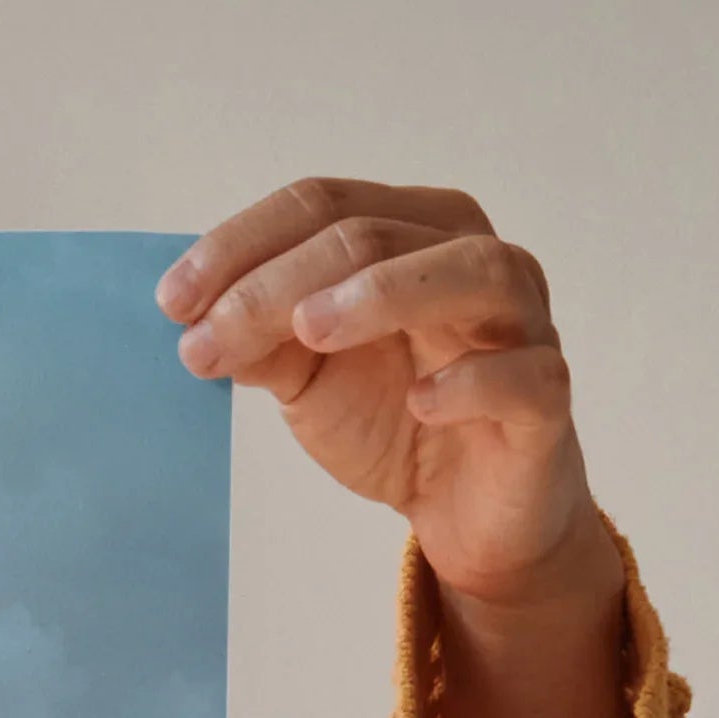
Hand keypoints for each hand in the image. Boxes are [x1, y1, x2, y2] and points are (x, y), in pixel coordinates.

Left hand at [164, 178, 647, 717]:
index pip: (324, 205)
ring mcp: (522, 324)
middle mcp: (473, 258)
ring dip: (383, 293)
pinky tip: (420, 400)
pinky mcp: (546, 399)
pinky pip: (524, 374)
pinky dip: (472, 381)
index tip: (172, 302)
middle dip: (279, 282)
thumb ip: (262, 340)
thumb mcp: (308, 377)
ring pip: (470, 272)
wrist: (466, 512)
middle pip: (376, 234)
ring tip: (309, 331)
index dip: (242, 244)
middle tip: (208, 337)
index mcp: (413, 233)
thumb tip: (197, 319)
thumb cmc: (395, 419)